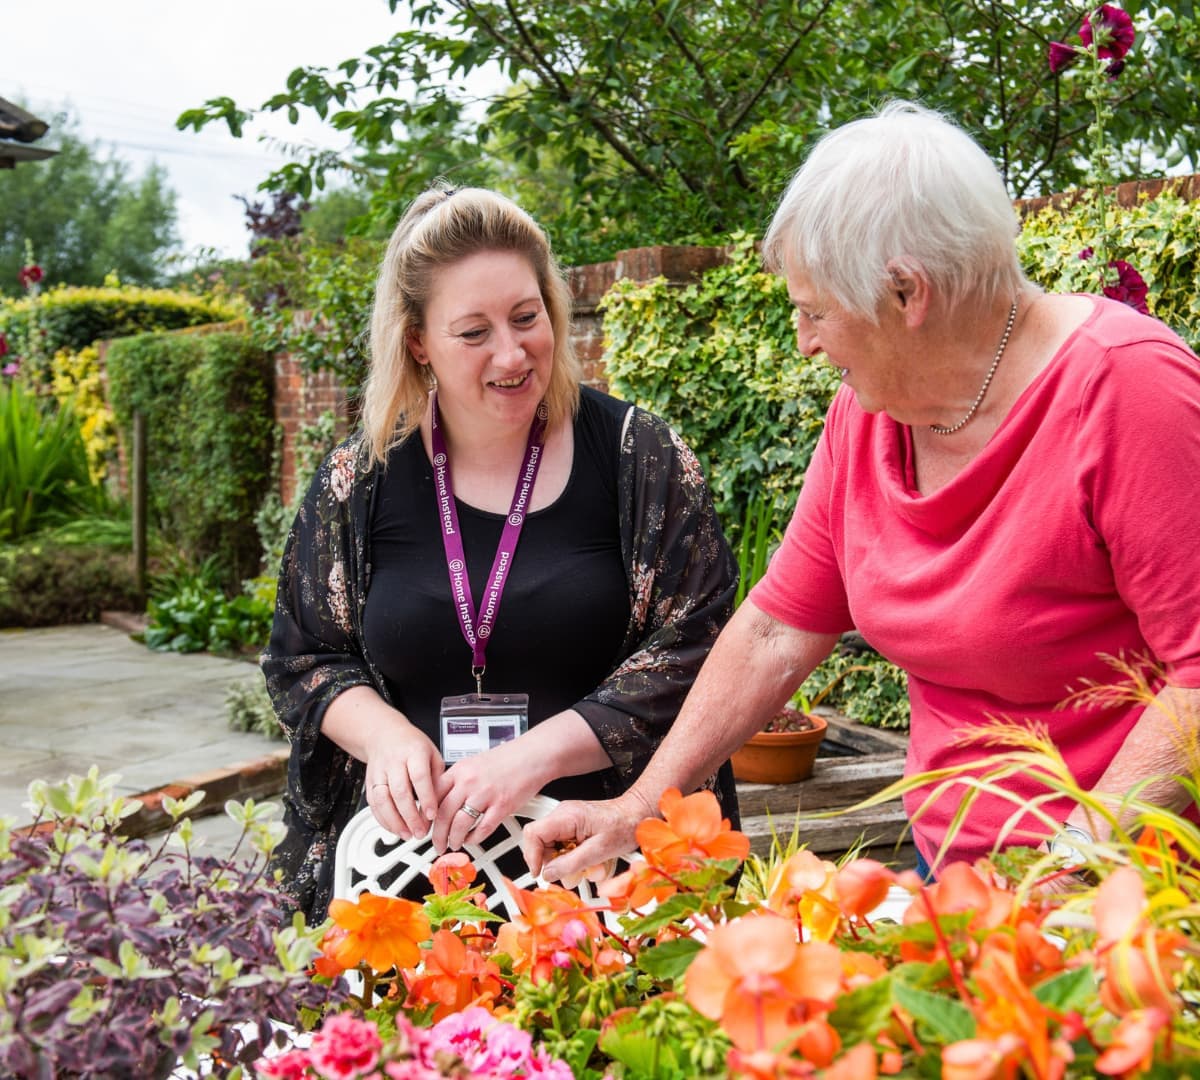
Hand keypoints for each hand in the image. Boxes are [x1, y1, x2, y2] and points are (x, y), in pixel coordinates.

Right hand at [363, 723, 443, 840]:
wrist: (384, 734)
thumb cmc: (412, 745)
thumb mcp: (432, 754)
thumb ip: (437, 777)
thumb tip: (441, 803)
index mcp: (414, 752)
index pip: (419, 777)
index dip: (426, 798)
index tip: (432, 815)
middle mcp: (394, 761)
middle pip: (400, 791)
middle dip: (410, 816)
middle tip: (420, 832)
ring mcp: (379, 772)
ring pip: (382, 800)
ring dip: (394, 822)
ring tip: (407, 834)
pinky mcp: (369, 782)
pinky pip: (373, 804)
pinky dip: (383, 819)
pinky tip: (394, 828)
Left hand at [431, 738, 546, 851]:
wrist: (532, 755)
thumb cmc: (507, 759)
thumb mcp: (474, 763)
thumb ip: (458, 780)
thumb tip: (442, 799)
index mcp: (460, 770)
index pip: (433, 796)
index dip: (426, 815)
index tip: (425, 825)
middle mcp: (470, 781)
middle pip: (443, 814)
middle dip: (437, 835)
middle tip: (436, 843)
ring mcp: (486, 794)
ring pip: (460, 824)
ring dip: (454, 839)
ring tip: (453, 844)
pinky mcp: (502, 806)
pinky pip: (483, 828)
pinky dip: (474, 838)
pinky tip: (472, 839)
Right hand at [521, 791, 651, 881]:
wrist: (639, 815)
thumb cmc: (624, 826)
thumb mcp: (598, 851)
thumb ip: (571, 863)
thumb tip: (548, 874)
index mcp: (567, 816)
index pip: (533, 834)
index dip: (532, 856)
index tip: (539, 873)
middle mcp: (563, 815)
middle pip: (540, 843)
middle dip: (554, 863)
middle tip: (570, 874)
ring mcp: (567, 820)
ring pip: (552, 848)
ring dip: (567, 863)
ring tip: (587, 868)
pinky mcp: (573, 827)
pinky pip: (563, 846)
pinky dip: (574, 859)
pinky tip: (590, 861)